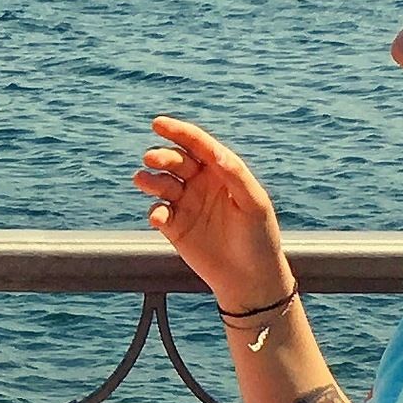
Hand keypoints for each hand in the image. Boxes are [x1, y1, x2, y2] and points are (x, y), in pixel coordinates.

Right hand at [135, 117, 294, 312]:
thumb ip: (235, 175)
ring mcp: (185, 204)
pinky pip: (158, 212)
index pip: (197, 144)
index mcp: (221, 170)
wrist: (250, 278)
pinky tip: (158, 218)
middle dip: (162, 157)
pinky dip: (155, 212)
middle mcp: (200, 183)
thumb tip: (215, 152)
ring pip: (162, 184)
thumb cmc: (259, 237)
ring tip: (144, 180)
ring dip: (151, 180)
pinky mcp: (173, 227)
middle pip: (175, 161)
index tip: (158, 123)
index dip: (178, 131)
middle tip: (153, 159)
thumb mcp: (254, 203)